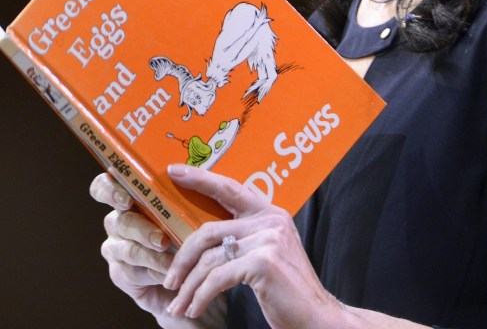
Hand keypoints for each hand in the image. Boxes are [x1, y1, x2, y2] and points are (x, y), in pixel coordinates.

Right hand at [89, 172, 225, 328]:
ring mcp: (117, 248)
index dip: (108, 189)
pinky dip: (154, 271)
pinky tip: (171, 273)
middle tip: (159, 238)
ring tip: (174, 259)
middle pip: (115, 220)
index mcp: (133, 199)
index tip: (127, 198)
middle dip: (138, 228)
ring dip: (150, 254)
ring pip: (124, 248)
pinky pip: (132, 271)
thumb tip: (176, 169)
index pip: (107, 185)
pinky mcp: (121, 273)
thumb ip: (192, 186)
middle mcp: (121, 221)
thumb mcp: (203, 207)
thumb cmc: (200, 234)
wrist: (199, 274)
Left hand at [162, 165, 343, 327]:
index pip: (230, 189)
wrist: (316, 316)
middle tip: (169, 280)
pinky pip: (217, 278)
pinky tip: (195, 308)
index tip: (174, 172)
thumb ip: (246, 238)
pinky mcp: (263, 262)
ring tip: (179, 305)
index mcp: (270, 214)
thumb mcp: (268, 253)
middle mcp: (270, 221)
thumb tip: (204, 238)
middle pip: (209, 230)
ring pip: (209, 258)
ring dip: (189, 286)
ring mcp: (268, 239)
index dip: (200, 179)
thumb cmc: (288, 289)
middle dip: (183, 258)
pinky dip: (201, 296)